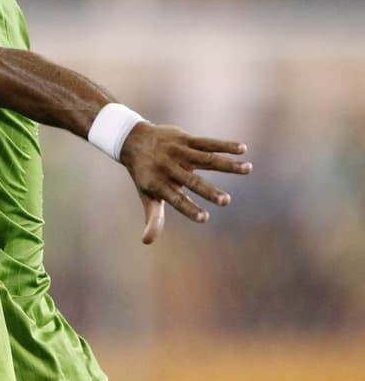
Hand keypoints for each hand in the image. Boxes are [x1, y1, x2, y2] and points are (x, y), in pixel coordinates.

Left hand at [119, 123, 251, 243]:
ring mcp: (178, 152)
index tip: (204, 218)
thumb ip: (153, 218)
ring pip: (205, 159)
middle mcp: (168, 167)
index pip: (175, 199)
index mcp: (158, 184)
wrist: (132, 140)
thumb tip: (146, 241)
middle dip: (208, 191)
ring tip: (248, 169)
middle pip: (191, 181)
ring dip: (227, 164)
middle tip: (226, 201)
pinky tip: (242, 149)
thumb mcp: (147, 195)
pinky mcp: (185, 139)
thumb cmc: (145, 174)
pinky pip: (207, 142)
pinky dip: (225, 145)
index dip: (188, 209)